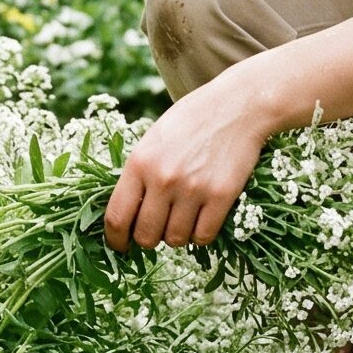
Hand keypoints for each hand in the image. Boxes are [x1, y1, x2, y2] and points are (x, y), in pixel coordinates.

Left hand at [104, 74, 272, 252]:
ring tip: (183, 216)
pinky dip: (201, 234)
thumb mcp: (153, 140)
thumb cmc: (191, 120)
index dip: (115, 239)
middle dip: (149, 238)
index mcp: (139, 162)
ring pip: (175, 240)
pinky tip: (202, 218)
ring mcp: (193, 189)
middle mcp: (163, 179)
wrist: (236, 106)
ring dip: (177, 235)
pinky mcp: (221, 196)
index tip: (121, 246)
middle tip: (158, 226)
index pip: (117, 218)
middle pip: (146, 235)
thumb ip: (139, 174)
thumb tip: (127, 215)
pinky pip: (203, 237)